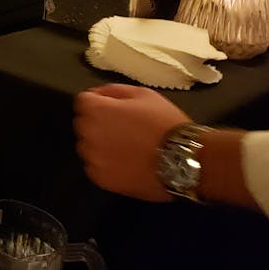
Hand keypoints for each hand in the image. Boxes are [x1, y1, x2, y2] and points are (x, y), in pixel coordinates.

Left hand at [73, 83, 191, 201]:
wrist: (185, 159)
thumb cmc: (164, 122)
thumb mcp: (143, 94)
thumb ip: (114, 91)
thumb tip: (97, 95)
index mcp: (95, 110)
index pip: (83, 101)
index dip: (100, 103)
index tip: (116, 110)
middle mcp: (87, 133)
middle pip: (84, 124)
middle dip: (98, 123)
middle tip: (124, 130)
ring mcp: (92, 158)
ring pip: (88, 146)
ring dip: (100, 145)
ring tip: (126, 148)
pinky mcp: (100, 178)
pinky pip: (95, 167)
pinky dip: (106, 164)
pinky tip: (126, 163)